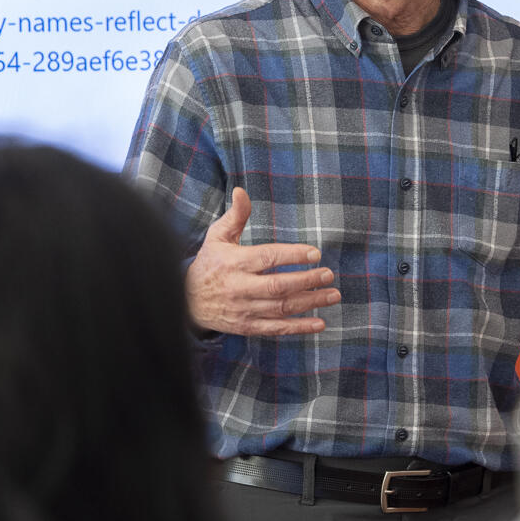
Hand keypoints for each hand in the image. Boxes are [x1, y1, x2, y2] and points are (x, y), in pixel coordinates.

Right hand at [186, 187, 340, 335]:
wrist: (186, 301)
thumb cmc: (209, 264)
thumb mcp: (217, 237)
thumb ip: (235, 216)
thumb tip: (241, 191)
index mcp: (235, 263)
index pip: (267, 258)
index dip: (292, 256)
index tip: (315, 253)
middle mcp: (240, 288)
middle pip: (278, 286)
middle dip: (306, 281)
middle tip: (328, 275)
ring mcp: (244, 310)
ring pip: (281, 308)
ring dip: (310, 302)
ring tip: (332, 295)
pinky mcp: (248, 326)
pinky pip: (276, 329)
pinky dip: (299, 328)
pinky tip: (319, 322)